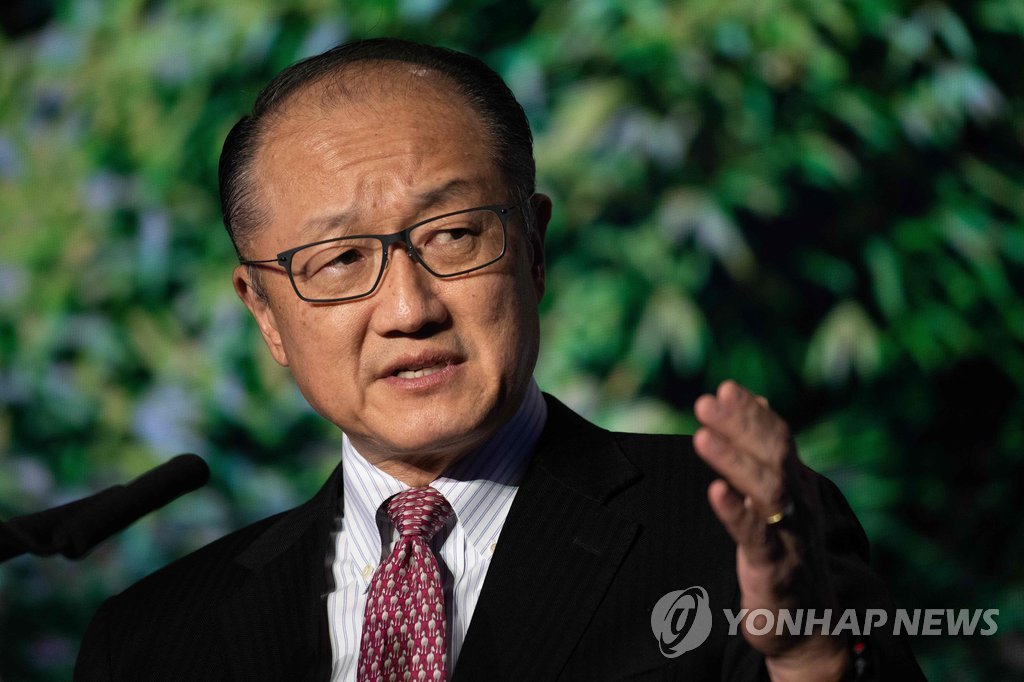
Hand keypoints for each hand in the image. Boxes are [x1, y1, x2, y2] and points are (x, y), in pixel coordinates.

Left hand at [694, 380, 847, 680]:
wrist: (808, 623)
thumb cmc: (786, 552)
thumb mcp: (779, 497)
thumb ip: (766, 453)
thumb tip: (758, 402)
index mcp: (798, 485)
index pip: (779, 439)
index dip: (752, 414)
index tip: (725, 388)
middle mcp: (798, 504)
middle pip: (773, 456)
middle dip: (740, 426)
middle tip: (705, 403)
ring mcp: (788, 535)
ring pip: (767, 490)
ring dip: (734, 460)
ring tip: (702, 437)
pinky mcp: (774, 569)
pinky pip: (756, 536)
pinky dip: (736, 512)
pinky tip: (715, 492)